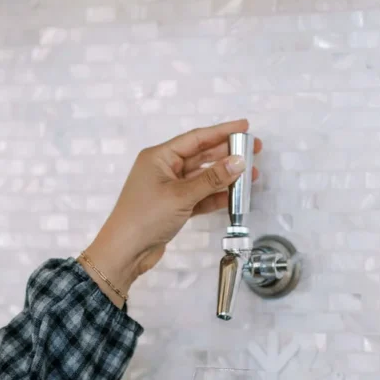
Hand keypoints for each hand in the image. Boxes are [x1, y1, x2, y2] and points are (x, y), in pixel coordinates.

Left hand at [80, 120, 260, 305]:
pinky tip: (233, 196)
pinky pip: (199, 196)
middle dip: (227, 154)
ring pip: (202, 178)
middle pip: (201, 156)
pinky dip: (215, 196)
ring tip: (249, 176)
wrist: (125, 252)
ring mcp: (169, 189)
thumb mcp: (181, 196)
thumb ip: (212, 179)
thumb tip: (238, 162)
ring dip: (225, 177)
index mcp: (159, 157)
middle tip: (253, 152)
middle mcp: (164, 169)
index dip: (222, 132)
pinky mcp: (173, 207)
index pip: (196, 138)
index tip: (245, 127)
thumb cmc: (144, 218)